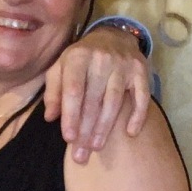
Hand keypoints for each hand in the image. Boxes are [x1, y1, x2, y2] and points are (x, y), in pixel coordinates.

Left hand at [44, 26, 150, 162]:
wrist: (113, 36)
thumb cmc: (82, 58)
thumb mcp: (61, 67)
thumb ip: (54, 91)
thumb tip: (50, 117)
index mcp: (78, 57)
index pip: (73, 90)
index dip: (71, 116)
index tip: (69, 138)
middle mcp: (101, 59)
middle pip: (93, 101)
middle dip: (86, 130)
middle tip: (81, 154)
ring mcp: (123, 65)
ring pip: (114, 102)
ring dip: (105, 128)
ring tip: (97, 147)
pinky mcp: (140, 71)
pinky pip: (142, 97)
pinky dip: (137, 116)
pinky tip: (130, 133)